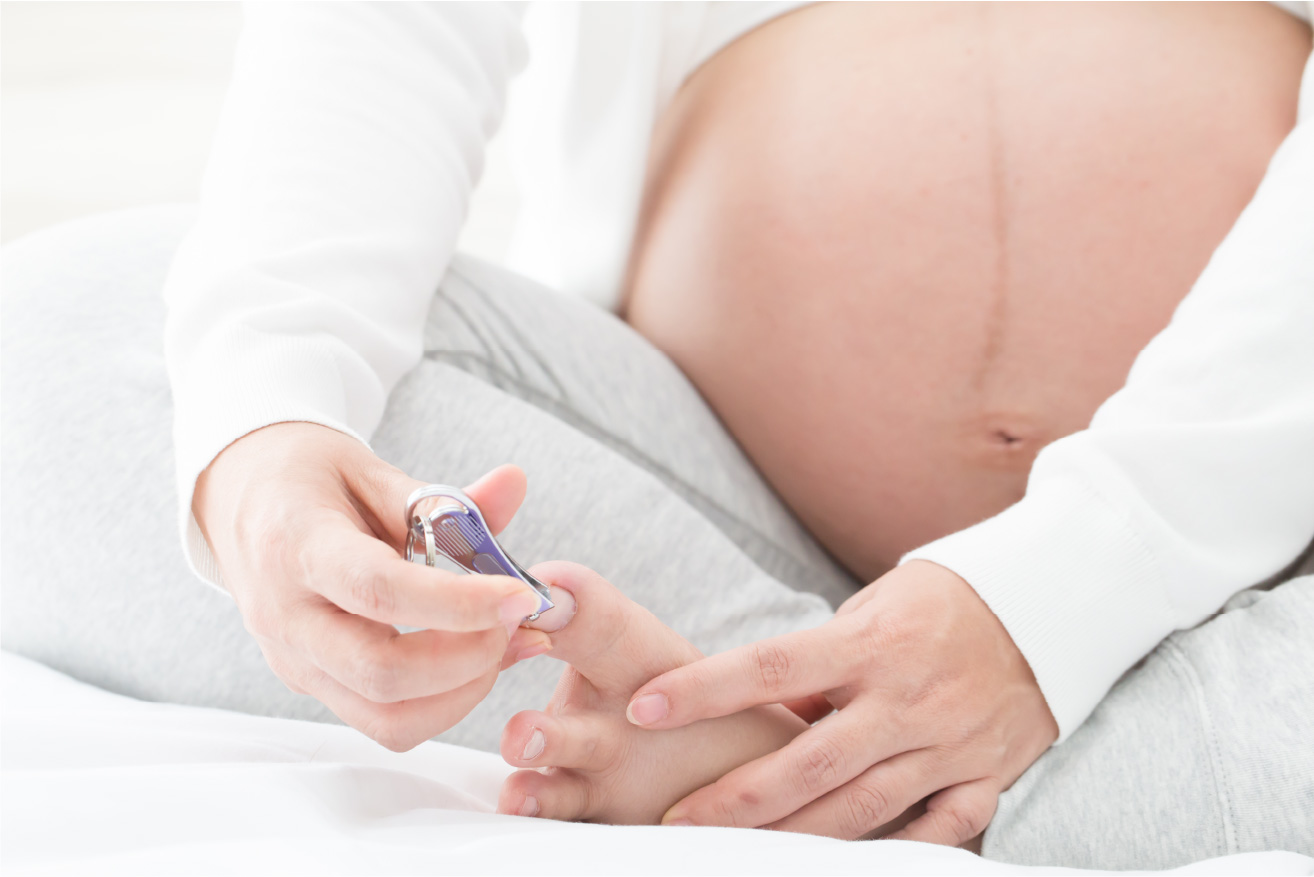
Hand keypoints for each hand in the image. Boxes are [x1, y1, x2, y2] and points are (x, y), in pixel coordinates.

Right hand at [193, 422, 550, 750]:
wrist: (241, 500)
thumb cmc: (310, 479)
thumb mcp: (372, 469)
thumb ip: (445, 496)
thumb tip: (516, 484)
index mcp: (296, 543)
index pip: (378, 590)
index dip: (457, 602)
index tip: (519, 595)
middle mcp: (285, 615)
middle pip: (382, 673)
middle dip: (469, 659)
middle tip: (514, 621)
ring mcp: (293, 661)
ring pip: (385, 717)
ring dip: (461, 693)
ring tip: (500, 643)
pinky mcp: (310, 685)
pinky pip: (382, 720)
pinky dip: (441, 703)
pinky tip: (472, 660)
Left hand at [623, 560, 1058, 843]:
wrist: (1050, 605)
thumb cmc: (943, 602)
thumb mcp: (875, 607)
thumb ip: (821, 662)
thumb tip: (760, 709)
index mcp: (870, 642)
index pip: (771, 667)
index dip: (704, 690)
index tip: (644, 705)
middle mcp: (905, 696)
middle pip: (807, 760)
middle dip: (734, 797)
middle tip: (673, 819)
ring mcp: (948, 742)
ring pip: (859, 807)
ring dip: (791, 836)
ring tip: (733, 852)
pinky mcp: (986, 774)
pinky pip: (940, 830)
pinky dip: (896, 852)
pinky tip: (840, 864)